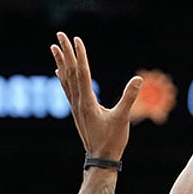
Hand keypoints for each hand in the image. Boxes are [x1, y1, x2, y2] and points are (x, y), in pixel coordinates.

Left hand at [51, 33, 142, 158]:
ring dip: (60, 62)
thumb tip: (139, 80)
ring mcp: (75, 106)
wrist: (101, 159)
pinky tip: (58, 71)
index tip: (76, 39)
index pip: (82, 73)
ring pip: (65, 79)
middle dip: (65, 52)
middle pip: (70, 72)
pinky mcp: (77, 111)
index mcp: (87, 102)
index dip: (80, 55)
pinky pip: (67, 89)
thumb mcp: (123, 118)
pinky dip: (62, 77)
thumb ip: (129, 98)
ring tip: (54, 47)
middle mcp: (77, 102)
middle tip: (60, 34)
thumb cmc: (112, 140)